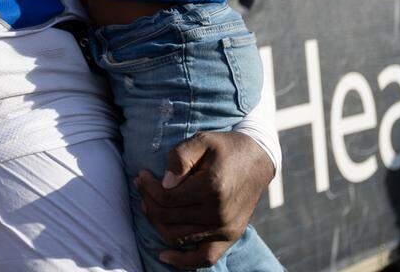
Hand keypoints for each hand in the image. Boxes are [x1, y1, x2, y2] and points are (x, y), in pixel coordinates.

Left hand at [135, 132, 273, 268]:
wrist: (257, 160)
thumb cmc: (226, 148)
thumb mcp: (203, 140)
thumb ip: (180, 157)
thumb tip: (164, 183)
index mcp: (212, 187)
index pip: (166, 197)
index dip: (148, 187)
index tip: (142, 176)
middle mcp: (219, 213)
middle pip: (168, 217)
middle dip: (148, 201)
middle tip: (142, 187)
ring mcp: (225, 229)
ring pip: (177, 237)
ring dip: (157, 223)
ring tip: (149, 206)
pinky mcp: (230, 237)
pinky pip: (204, 258)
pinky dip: (183, 261)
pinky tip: (164, 256)